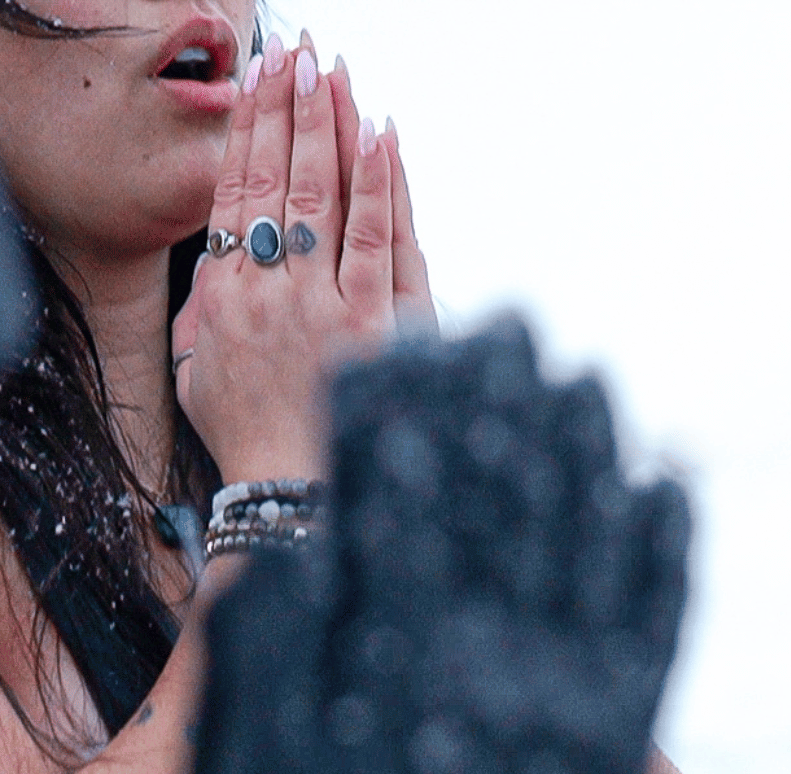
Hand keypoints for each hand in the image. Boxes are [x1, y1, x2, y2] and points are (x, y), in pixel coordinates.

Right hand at [173, 35, 432, 484]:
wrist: (297, 494)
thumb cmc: (256, 439)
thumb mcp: (202, 374)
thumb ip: (210, 316)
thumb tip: (219, 274)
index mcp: (225, 296)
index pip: (237, 191)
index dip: (250, 129)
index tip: (261, 84)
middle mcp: (272, 290)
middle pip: (280, 179)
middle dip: (290, 111)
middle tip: (299, 58)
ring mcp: (327, 303)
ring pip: (330, 196)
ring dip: (334, 129)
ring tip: (338, 77)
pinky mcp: (378, 322)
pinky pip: (380, 238)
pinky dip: (383, 184)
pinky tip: (384, 138)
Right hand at [188, 320, 689, 773]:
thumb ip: (265, 666)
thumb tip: (290, 548)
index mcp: (398, 658)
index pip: (408, 498)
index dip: (417, 411)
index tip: (422, 342)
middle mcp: (496, 656)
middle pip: (509, 496)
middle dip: (511, 401)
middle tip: (516, 325)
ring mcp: (574, 693)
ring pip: (590, 538)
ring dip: (593, 448)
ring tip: (591, 376)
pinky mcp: (629, 740)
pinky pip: (661, 618)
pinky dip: (670, 544)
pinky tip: (674, 484)